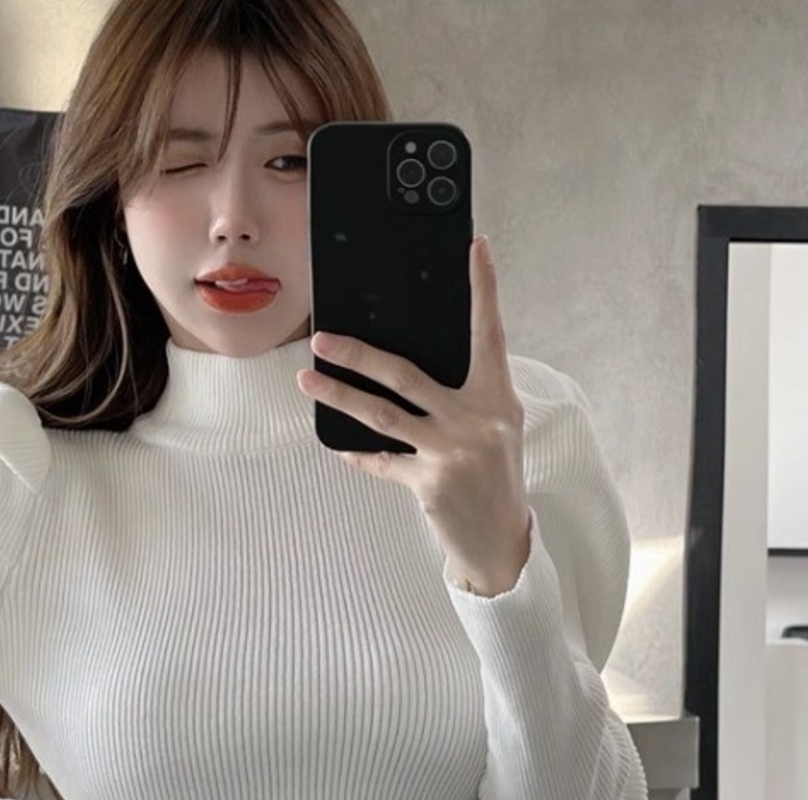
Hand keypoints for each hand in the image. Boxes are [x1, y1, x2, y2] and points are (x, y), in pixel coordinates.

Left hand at [296, 235, 530, 596]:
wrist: (501, 541)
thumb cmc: (494, 475)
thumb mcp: (493, 427)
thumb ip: (464, 395)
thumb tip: (406, 364)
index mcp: (498, 398)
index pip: (490, 333)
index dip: (484, 289)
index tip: (476, 248)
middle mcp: (477, 420)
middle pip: (407, 374)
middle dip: (358, 354)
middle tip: (322, 337)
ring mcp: (452, 452)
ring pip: (382, 414)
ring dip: (339, 395)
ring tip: (306, 379)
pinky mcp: (429, 484)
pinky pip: (381, 461)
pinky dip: (361, 454)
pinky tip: (342, 448)